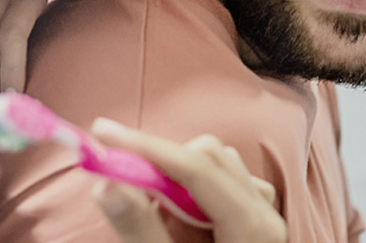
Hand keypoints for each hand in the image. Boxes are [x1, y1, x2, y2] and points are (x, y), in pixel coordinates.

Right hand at [89, 118, 286, 242]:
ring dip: (174, 175)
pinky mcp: (253, 219)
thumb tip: (106, 184)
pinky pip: (221, 181)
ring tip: (149, 208)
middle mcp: (264, 211)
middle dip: (159, 160)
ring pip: (215, 163)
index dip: (146, 146)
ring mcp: (262, 214)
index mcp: (252, 226)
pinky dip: (190, 188)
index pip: (195, 166)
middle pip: (208, 156)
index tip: (101, 133)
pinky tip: (174, 219)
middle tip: (119, 178)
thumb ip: (141, 232)